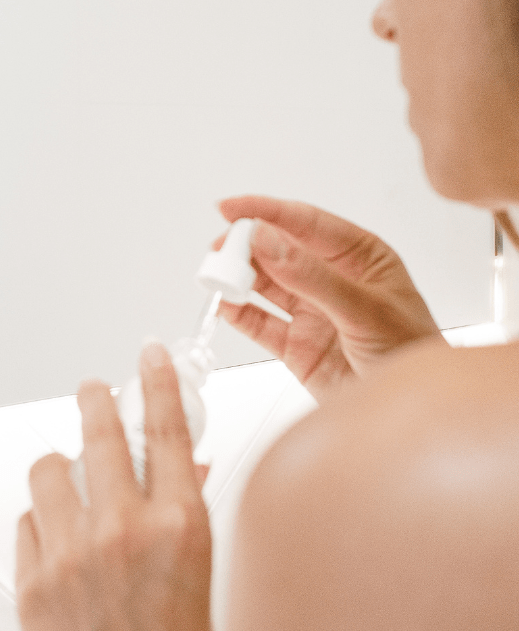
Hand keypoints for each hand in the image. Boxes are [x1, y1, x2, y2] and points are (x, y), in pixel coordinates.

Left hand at [16, 344, 211, 630]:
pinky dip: (42, 522)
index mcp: (180, 529)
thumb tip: (181, 469)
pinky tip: (58, 538)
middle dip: (96, 399)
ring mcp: (72, 553)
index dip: (158, 382)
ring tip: (72, 478)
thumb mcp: (204, 584)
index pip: (167, 429)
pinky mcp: (33, 581)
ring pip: (49, 468)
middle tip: (95, 390)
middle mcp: (123, 531)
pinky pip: (28, 521)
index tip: (151, 357)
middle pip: (99, 430)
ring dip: (62, 468)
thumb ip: (186, 519)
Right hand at [217, 196, 442, 400]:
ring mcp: (311, 312)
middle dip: (246, 245)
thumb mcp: (365, 311)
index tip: (230, 208)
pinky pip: (259, 323)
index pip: (306, 223)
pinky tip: (223, 305)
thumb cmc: (412, 356)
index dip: (266, 211)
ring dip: (237, 277)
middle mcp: (331, 279)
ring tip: (216, 275)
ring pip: (263, 284)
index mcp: (359, 257)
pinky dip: (237, 313)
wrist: (415, 422)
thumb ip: (312, 278)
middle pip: (278, 250)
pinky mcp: (296, 345)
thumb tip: (267, 242)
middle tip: (220, 248)